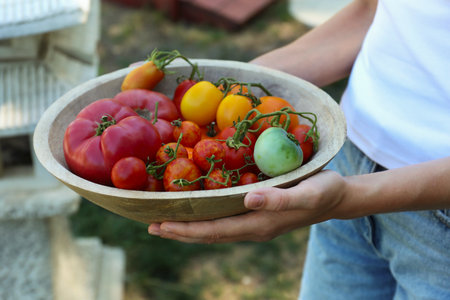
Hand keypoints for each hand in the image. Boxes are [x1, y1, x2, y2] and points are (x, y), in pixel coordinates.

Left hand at [148, 170, 347, 243]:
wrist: (337, 197)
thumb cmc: (324, 191)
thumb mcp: (307, 192)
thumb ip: (280, 199)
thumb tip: (247, 199)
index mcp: (260, 223)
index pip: (215, 230)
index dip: (187, 229)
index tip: (160, 225)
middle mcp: (253, 227)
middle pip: (209, 233)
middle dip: (180, 231)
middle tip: (151, 225)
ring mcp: (255, 222)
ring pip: (215, 228)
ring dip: (189, 226)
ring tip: (165, 221)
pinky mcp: (258, 214)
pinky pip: (224, 219)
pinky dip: (204, 217)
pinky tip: (196, 210)